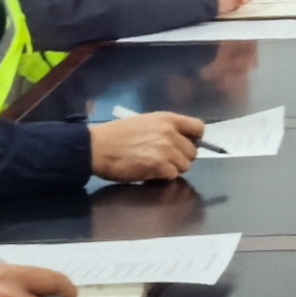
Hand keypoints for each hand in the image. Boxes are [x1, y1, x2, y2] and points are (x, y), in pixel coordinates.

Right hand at [90, 112, 204, 182]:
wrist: (97, 147)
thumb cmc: (117, 135)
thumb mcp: (145, 123)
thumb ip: (165, 130)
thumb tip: (180, 141)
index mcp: (167, 119)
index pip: (198, 127)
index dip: (194, 139)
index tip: (184, 145)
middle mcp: (171, 132)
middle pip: (192, 152)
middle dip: (180, 158)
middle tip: (163, 160)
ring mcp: (167, 150)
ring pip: (184, 166)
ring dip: (171, 169)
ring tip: (154, 166)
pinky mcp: (160, 166)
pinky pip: (172, 175)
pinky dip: (162, 177)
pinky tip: (149, 173)